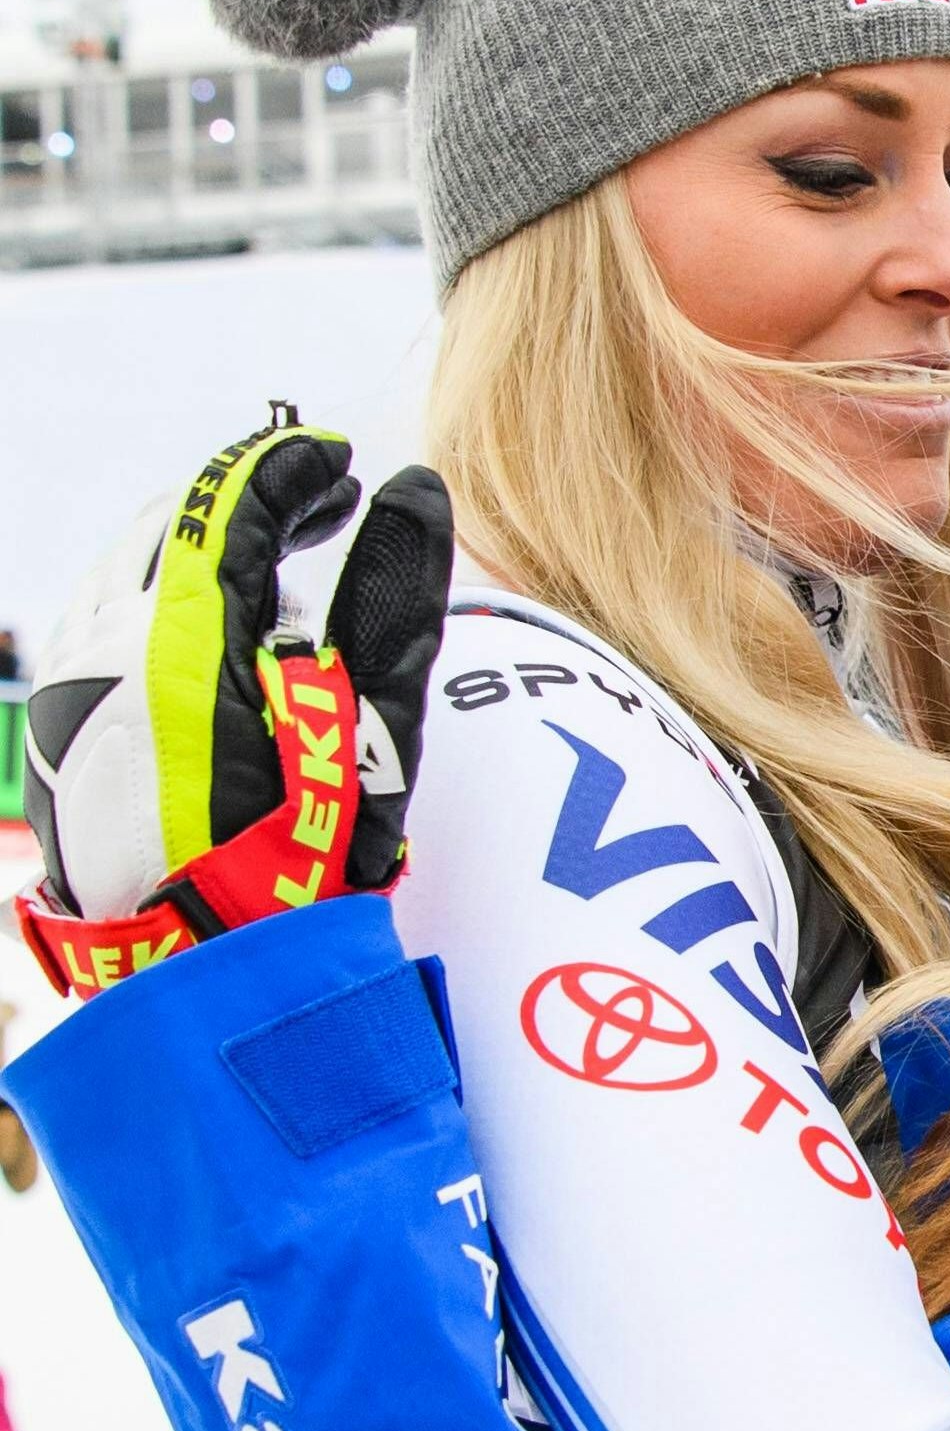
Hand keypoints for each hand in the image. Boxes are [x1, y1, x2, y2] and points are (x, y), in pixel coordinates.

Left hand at [14, 416, 450, 996]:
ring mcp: (65, 689)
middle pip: (170, 531)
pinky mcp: (54, 724)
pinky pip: (101, 624)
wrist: (198, 970)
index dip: (286, 471)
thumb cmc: (299, 861)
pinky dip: (160, 601)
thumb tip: (415, 491)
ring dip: (203, 553)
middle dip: (250, 505)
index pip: (230, 512)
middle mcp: (103, 655)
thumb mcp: (367, 731)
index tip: (339, 460)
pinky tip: (217, 633)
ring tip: (280, 565)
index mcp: (182, 650)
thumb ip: (391, 602)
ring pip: (127, 573)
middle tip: (326, 501)